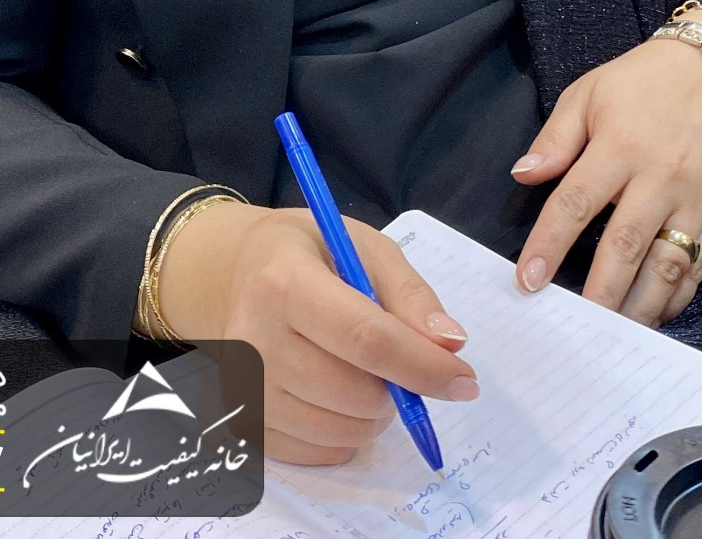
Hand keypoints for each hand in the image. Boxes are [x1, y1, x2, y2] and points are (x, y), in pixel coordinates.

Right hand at [156, 203, 477, 464]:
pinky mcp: (245, 424)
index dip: (422, 365)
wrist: (237, 275)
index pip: (365, 338)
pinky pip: (320, 453)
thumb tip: (451, 344)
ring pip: (344, 431)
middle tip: (398, 357)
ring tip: (364, 369)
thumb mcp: (364, 247)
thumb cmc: (311, 254)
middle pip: (357, 393)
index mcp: (284, 283)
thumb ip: (410, 294)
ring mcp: (245, 390)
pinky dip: (347, 433)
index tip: (464, 379)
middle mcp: (255, 341)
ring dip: (376, 411)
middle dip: (400, 385)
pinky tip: (337, 391)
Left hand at [511, 33, 701, 327]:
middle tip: (572, 326)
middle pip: (625, 245)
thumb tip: (523, 175)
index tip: (527, 281)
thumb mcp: (588, 93)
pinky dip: (677, 297)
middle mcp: (660, 178)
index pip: (577, 203)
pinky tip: (654, 316)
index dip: (549, 244)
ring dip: (639, 306)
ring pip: (667, 266)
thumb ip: (555, 139)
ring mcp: (693, 200)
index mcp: (620, 146)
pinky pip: (699, 266)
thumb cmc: (642, 82)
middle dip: (598, 292)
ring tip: (612, 335)